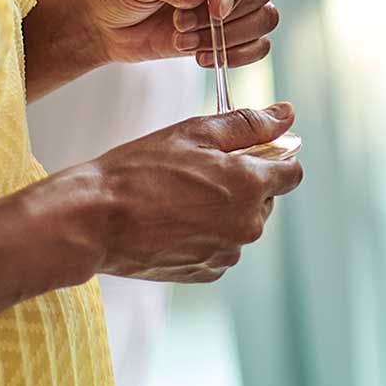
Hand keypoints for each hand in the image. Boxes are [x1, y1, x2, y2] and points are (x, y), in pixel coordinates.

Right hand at [57, 104, 304, 282]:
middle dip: (244, 183)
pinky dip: (205, 235)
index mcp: (250, 185)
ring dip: (223, 210)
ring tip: (178, 198)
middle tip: (199, 171)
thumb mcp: (194, 132)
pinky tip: (173, 222)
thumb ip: (247, 123)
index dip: (274, 157)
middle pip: (265, 199)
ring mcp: (227, 252)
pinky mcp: (206, 272)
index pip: (292, 172)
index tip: (249, 152)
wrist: (93, 221)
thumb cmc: (139, 171)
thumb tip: (287, 114)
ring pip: (241, 224)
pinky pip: (220, 248)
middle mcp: (248, 224)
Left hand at [77, 0, 279, 69]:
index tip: (213, 7)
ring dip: (227, 38)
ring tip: (183, 40)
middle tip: (182, 24)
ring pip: (263, 21)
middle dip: (228, 17)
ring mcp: (229, 10)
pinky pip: (257, 47)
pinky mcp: (225, 38)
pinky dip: (237, 57)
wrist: (101, 23)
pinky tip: (202, 57)